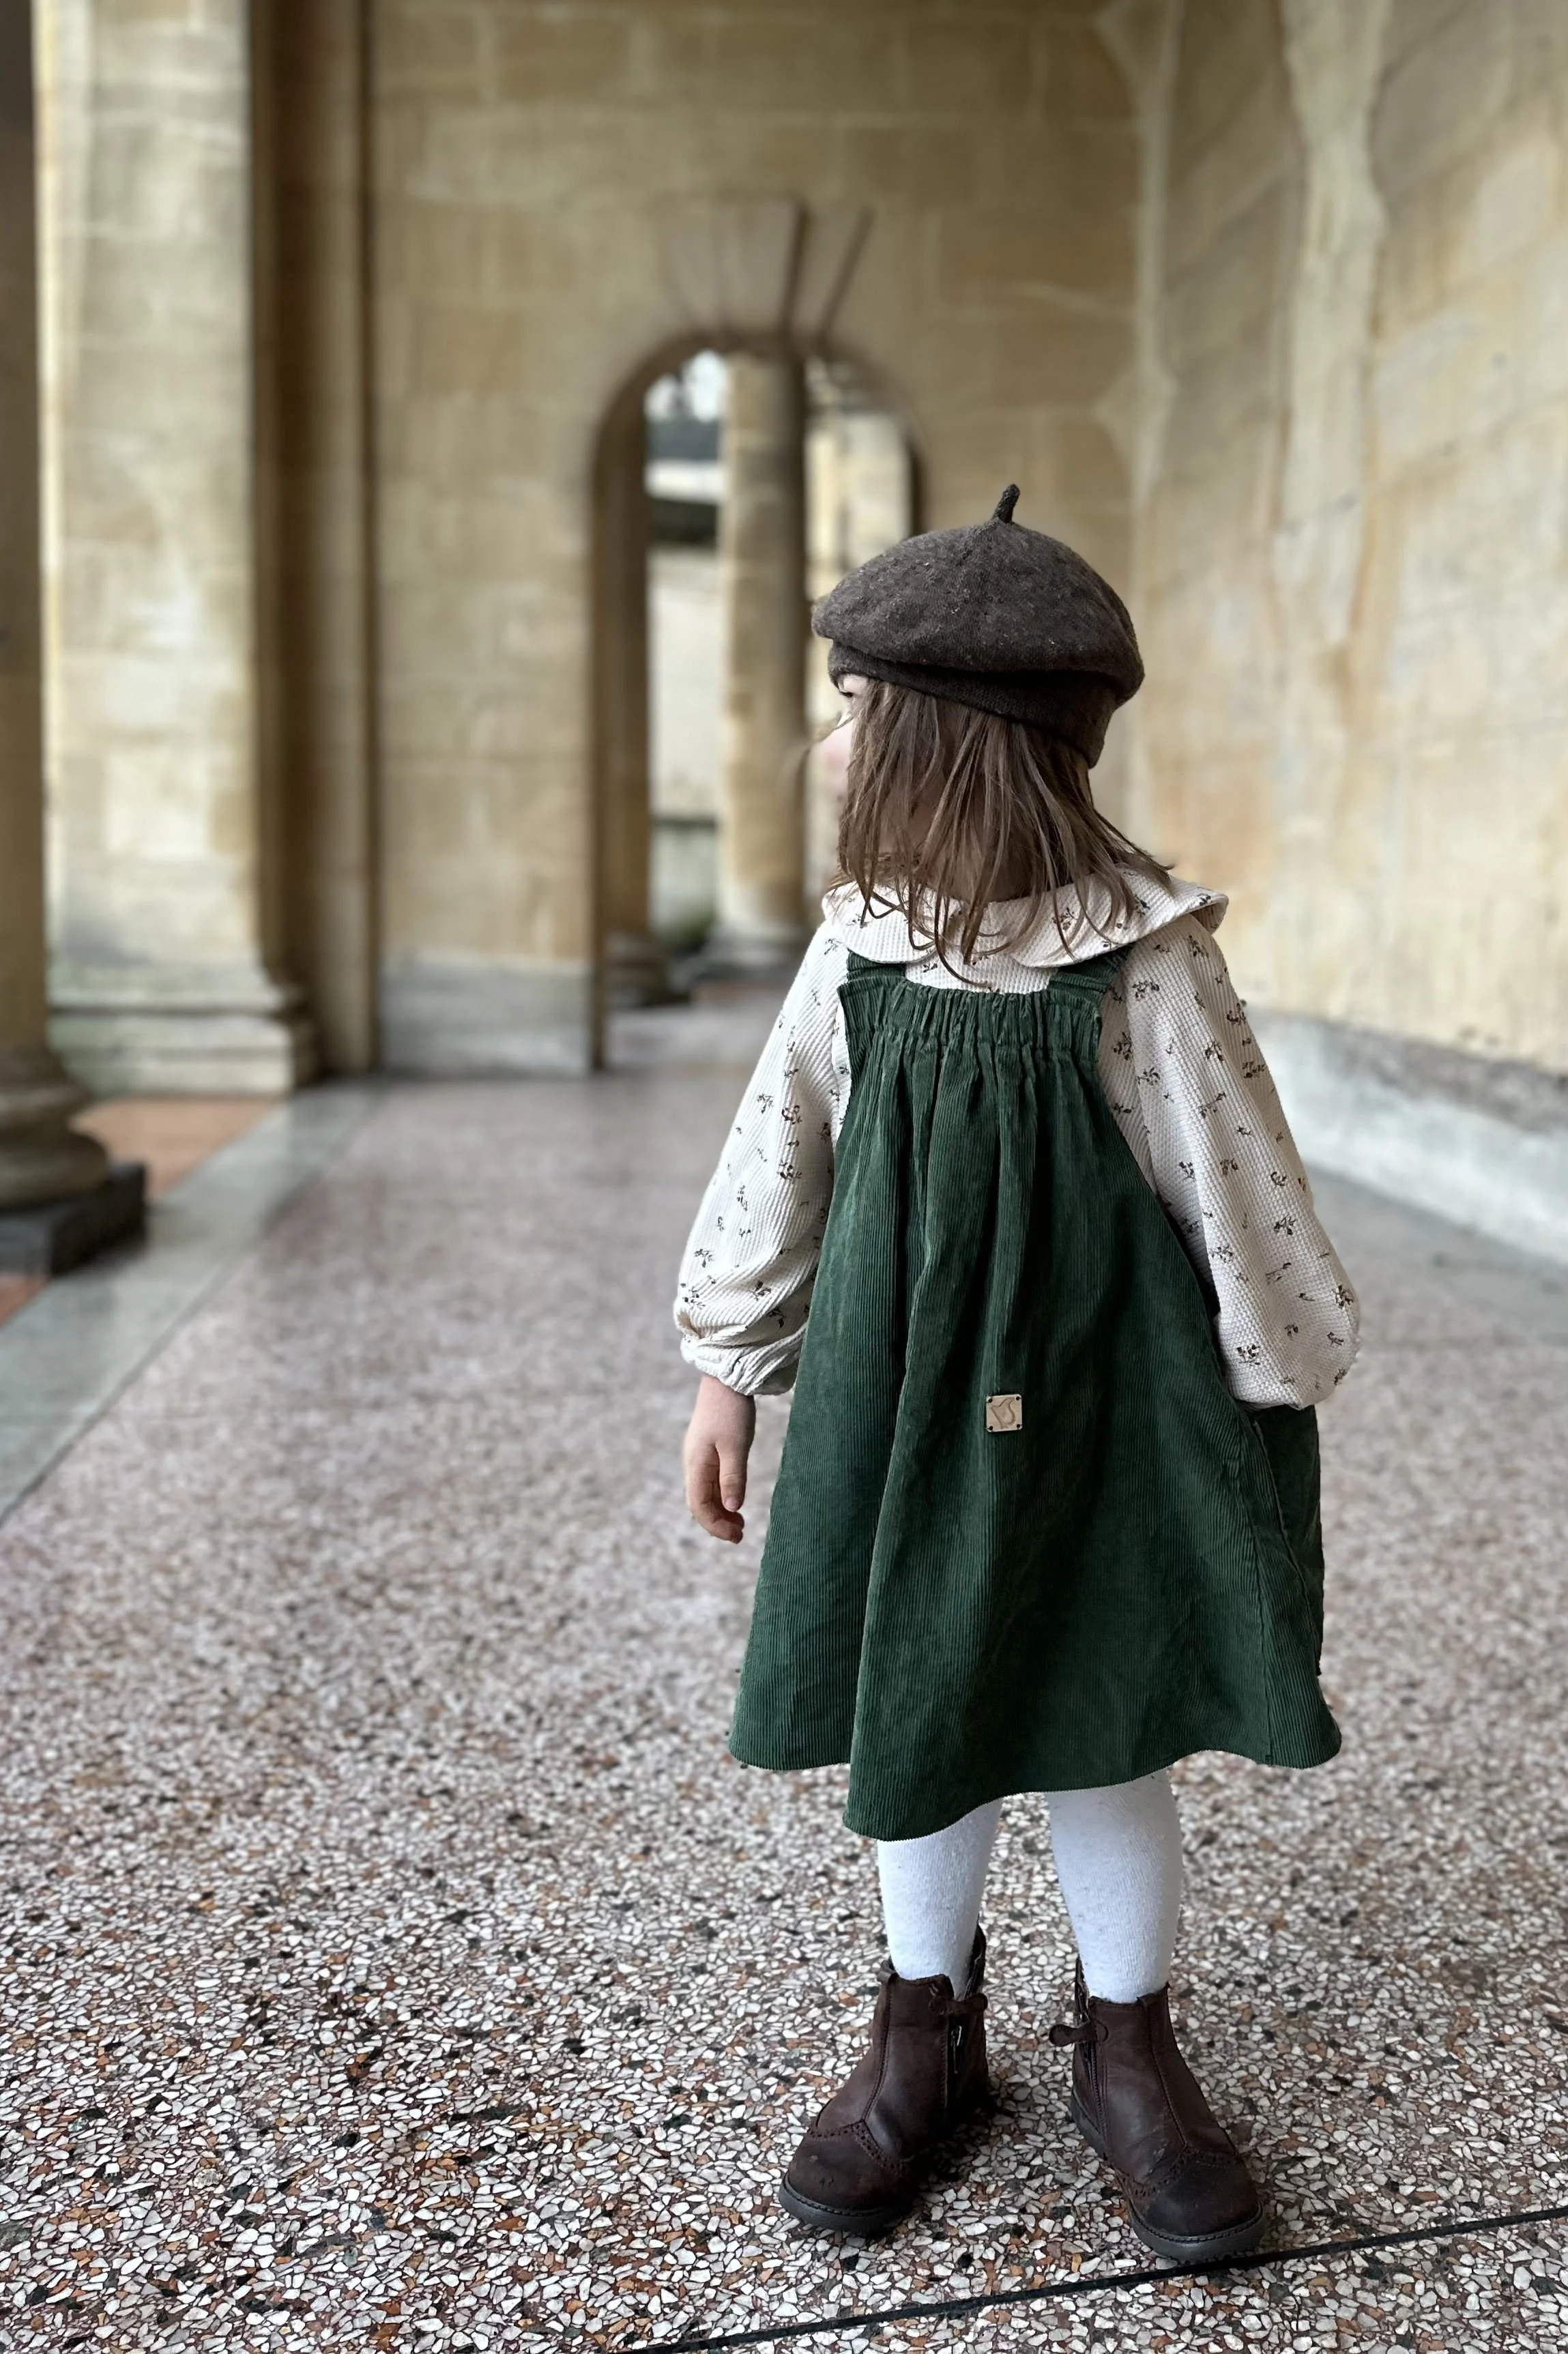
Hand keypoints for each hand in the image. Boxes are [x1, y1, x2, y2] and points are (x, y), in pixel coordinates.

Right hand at [683, 1375, 755, 1542]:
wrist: (726, 1379)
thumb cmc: (731, 1410)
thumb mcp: (736, 1446)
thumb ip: (733, 1477)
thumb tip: (732, 1507)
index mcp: (696, 1464)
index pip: (698, 1505)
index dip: (715, 1525)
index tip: (736, 1536)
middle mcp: (693, 1464)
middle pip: (699, 1503)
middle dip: (717, 1522)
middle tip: (740, 1535)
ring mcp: (699, 1457)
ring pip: (704, 1494)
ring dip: (720, 1511)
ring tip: (740, 1524)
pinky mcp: (708, 1451)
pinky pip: (710, 1481)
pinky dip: (721, 1496)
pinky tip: (735, 1501)